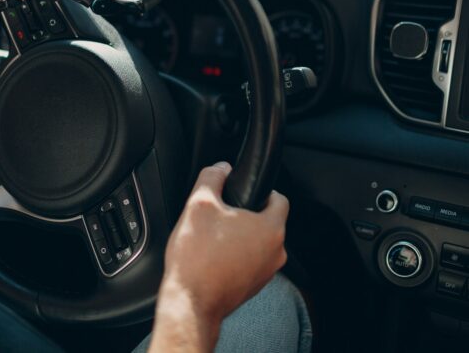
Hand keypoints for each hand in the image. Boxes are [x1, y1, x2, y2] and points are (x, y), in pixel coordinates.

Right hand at [149, 162, 288, 351]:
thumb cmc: (197, 257)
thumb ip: (212, 177)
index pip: (279, 198)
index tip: (242, 190)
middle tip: (220, 213)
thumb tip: (220, 167)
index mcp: (271, 229)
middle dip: (245, 214)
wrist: (190, 303)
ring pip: (257, 243)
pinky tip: (212, 257)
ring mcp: (266, 273)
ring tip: (213, 237)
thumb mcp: (198, 203)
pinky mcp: (253, 288)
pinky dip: (235, 256)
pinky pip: (249, 262)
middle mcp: (276, 253)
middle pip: (266, 221)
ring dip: (240, 236)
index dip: (261, 189)